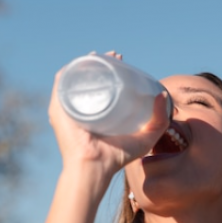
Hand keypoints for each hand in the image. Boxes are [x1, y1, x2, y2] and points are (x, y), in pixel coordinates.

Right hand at [47, 51, 169, 179]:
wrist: (94, 167)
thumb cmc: (118, 157)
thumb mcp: (146, 137)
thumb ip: (160, 119)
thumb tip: (163, 94)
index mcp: (100, 113)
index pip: (104, 86)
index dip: (113, 70)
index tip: (122, 60)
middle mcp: (83, 109)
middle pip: (89, 79)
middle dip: (100, 63)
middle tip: (114, 56)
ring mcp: (68, 108)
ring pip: (74, 78)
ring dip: (84, 63)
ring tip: (98, 55)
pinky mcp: (58, 109)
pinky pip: (61, 84)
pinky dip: (69, 71)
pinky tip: (80, 62)